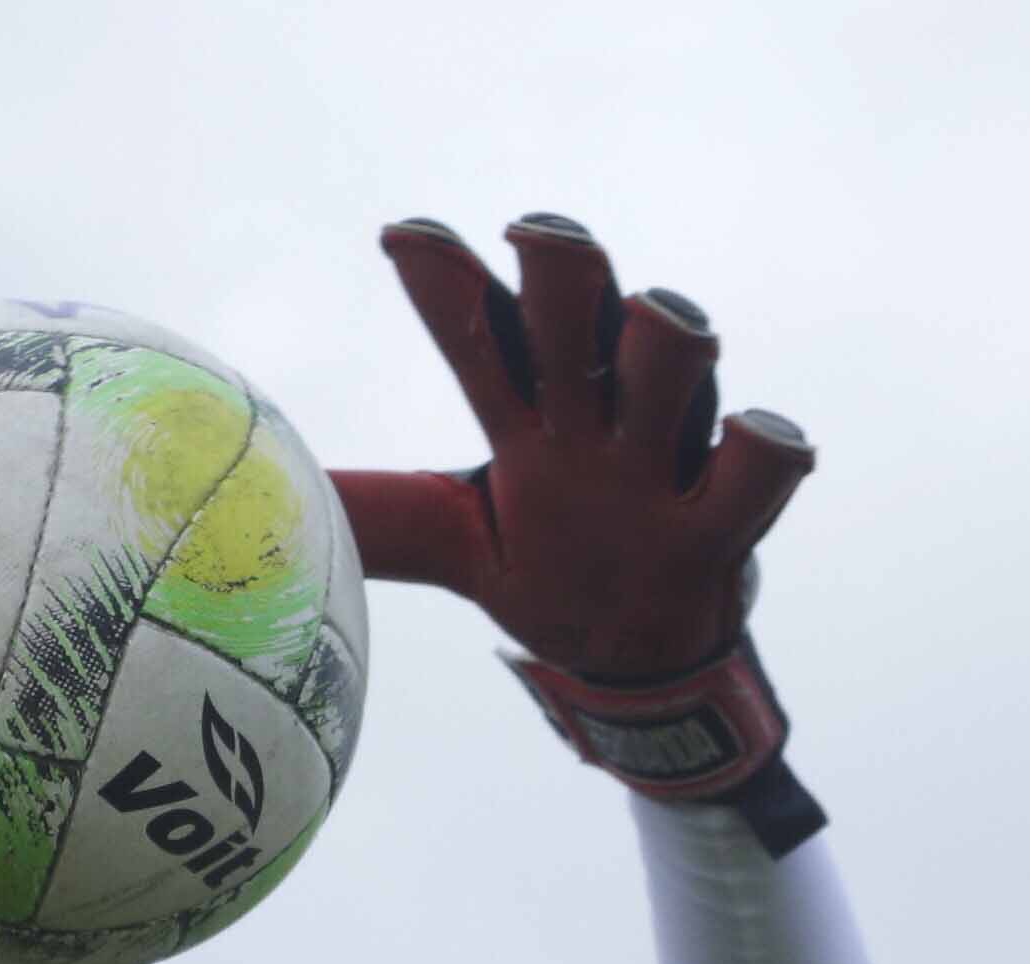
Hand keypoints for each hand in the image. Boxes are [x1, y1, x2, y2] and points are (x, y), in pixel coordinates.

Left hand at [329, 213, 819, 816]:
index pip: (478, 330)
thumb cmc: (551, 572)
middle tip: (536, 236)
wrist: (648, 663)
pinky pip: (754, 473)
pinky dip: (760, 448)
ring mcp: (660, 467)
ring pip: (670, 362)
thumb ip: (380, 514)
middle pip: (577, 312)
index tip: (401, 237)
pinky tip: (756, 433)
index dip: (443, 280)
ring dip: (661, 336)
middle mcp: (593, 422)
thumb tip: (269, 507)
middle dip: (561, 265)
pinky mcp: (720, 530)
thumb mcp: (458, 540)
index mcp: (525, 420)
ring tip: (657, 321)